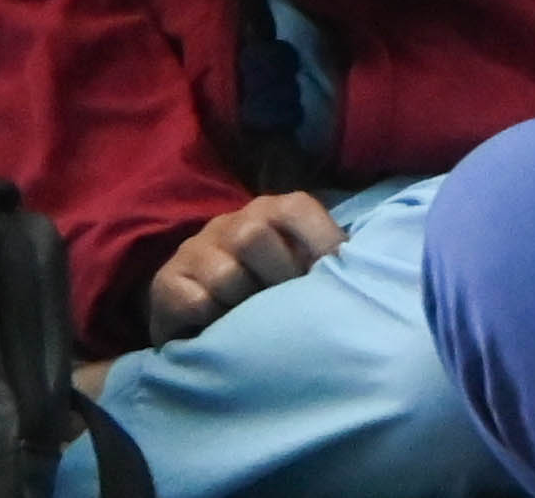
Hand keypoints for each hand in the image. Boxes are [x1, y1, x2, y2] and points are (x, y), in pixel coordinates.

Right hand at [148, 194, 341, 343]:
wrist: (193, 313)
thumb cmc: (260, 289)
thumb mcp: (294, 266)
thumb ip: (322, 259)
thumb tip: (367, 269)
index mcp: (268, 212)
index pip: (296, 207)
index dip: (320, 240)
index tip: (332, 279)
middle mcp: (229, 223)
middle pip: (254, 235)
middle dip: (278, 277)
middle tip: (287, 308)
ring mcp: (194, 251)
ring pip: (226, 273)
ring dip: (245, 305)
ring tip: (253, 321)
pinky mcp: (167, 284)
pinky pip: (197, 302)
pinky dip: (216, 320)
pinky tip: (221, 328)